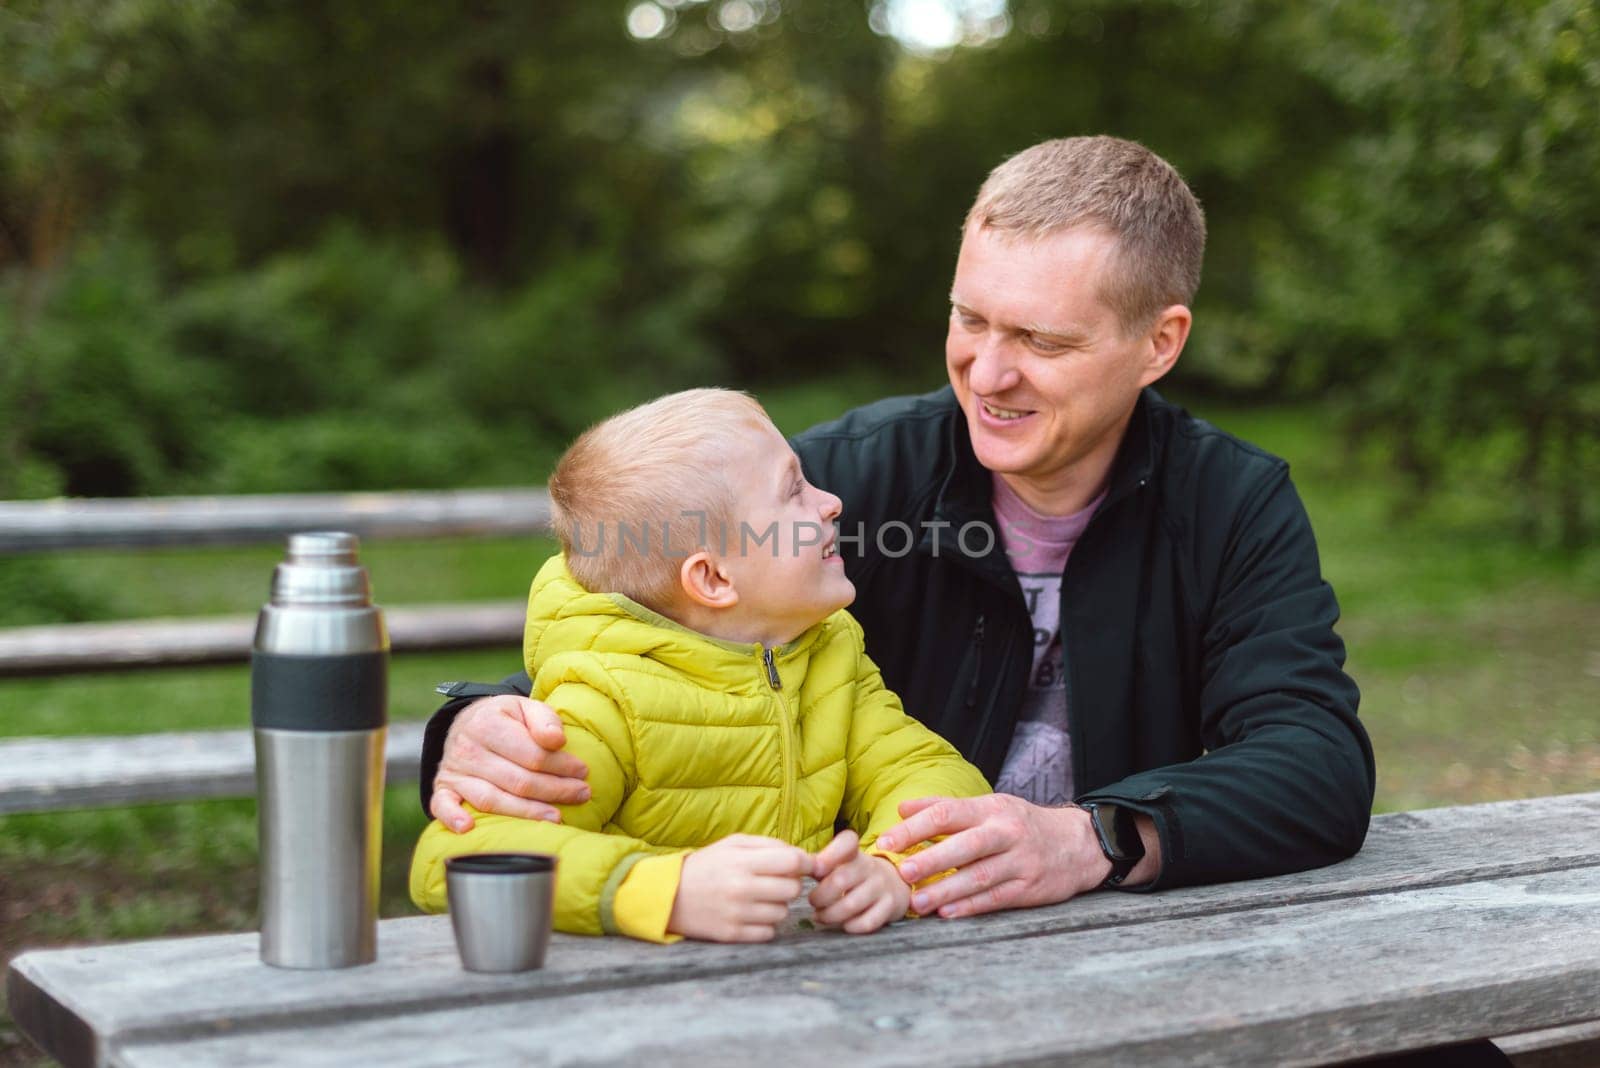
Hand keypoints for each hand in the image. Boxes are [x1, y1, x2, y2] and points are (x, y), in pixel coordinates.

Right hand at [430, 696, 590, 832]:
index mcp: (488, 723)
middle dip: (554, 790)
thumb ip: (544, 720)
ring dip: (525, 812)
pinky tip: (469, 828)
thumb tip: (557, 741)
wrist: (468, 722)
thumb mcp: (526, 708)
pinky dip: (452, 817)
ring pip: (491, 799)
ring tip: (556, 818)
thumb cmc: (506, 719)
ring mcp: (454, 771)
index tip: (583, 772)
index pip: (531, 754)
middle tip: (582, 794)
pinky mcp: (443, 788)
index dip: (561, 765)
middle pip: (517, 780)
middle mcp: (467, 748)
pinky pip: (442, 806)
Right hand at [669, 835, 813, 942]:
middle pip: (792, 889)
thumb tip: (801, 856)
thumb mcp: (733, 844)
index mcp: (742, 861)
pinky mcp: (732, 934)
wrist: (668, 895)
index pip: (792, 861)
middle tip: (775, 881)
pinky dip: (765, 924)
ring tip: (759, 898)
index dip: (805, 862)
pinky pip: (769, 932)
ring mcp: (737, 914)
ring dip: (777, 905)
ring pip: (783, 912)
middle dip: (790, 883)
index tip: (803, 865)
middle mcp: (741, 888)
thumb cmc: (706, 865)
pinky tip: (751, 914)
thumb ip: (768, 845)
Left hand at [807, 830, 911, 933]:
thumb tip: (792, 870)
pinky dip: (850, 926)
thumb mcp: (839, 864)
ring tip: (820, 916)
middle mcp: (870, 866)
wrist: (892, 884)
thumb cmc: (853, 875)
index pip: (847, 842)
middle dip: (820, 896)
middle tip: (812, 902)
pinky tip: (842, 925)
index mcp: (854, 853)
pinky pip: (867, 922)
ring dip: (829, 915)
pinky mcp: (890, 906)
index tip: (815, 870)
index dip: (828, 856)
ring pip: (851, 904)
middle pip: (840, 880)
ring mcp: (882, 886)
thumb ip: (818, 864)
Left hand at [874, 795, 1108, 918]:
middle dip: (932, 859)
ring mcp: (1020, 861)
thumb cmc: (1021, 824)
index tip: (887, 842)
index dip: (915, 828)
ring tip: (918, 903)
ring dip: (946, 891)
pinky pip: (995, 898)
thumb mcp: (988, 807)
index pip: (947, 814)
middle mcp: (1006, 833)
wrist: (1079, 844)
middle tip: (902, 873)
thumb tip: (902, 808)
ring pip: (979, 877)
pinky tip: (947, 914)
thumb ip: (944, 808)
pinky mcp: (1030, 889)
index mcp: (990, 809)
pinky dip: (970, 907)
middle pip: (965, 845)